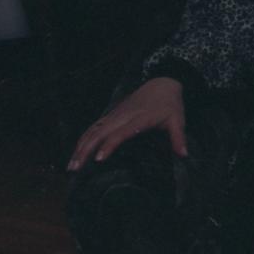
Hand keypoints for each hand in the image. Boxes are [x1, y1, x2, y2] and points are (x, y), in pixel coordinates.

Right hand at [68, 77, 186, 169]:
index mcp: (139, 118)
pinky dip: (83, 140)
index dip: (109, 145)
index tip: (98, 159)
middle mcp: (123, 116)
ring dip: (80, 147)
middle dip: (85, 150)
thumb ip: (179, 137)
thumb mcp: (178, 119)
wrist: (162, 83)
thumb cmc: (170, 104)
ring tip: (70, 166)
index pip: (121, 132)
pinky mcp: (111, 115)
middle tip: (74, 169)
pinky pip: (93, 127)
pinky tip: (76, 153)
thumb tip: (183, 155)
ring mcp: (115, 115)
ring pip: (93, 130)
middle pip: (100, 132)